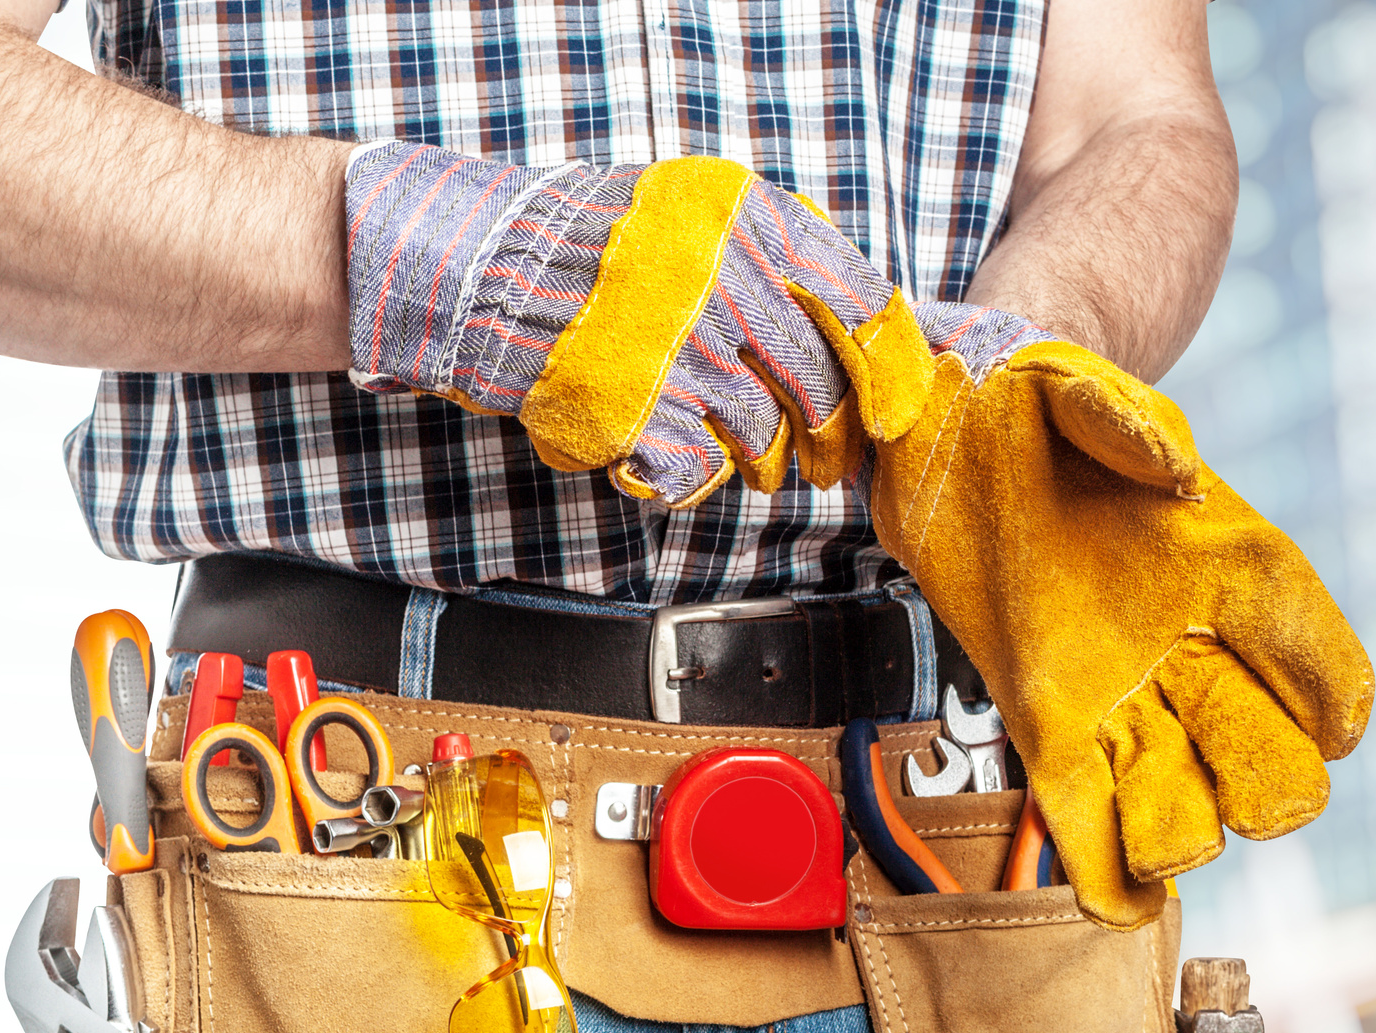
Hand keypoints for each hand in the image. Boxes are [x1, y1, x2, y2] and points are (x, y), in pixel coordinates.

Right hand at [346, 147, 913, 506]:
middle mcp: (731, 281)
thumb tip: (856, 335)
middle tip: (826, 463)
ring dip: (759, 462)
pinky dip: (690, 476)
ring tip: (740, 458)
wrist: (483, 267)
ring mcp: (686, 350)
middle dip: (831, 441)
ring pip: (764, 437)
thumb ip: (776, 260)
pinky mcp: (641, 412)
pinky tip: (664, 456)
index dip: (891, 371)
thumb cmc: (594, 246)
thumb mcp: (698, 214)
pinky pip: (699, 468)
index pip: (864, 304)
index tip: (892, 411)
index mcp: (756, 221)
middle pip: (822, 388)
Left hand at [833, 311, 1373, 926]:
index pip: (1312, 649)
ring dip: (1182, 832)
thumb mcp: (1077, 388)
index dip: (1332, 695)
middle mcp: (1189, 646)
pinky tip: (1118, 899)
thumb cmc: (1036, 401)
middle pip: (1262, 751)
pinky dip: (1104, 862)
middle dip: (1264, 787)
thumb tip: (1179, 472)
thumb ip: (1128, 422)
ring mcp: (1120, 693)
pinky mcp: (1046, 721)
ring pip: (1182, 796)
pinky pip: (1087, 807)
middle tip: (1236, 797)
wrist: (951, 425)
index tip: (1334, 728)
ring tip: (1160, 850)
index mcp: (1227, 565)